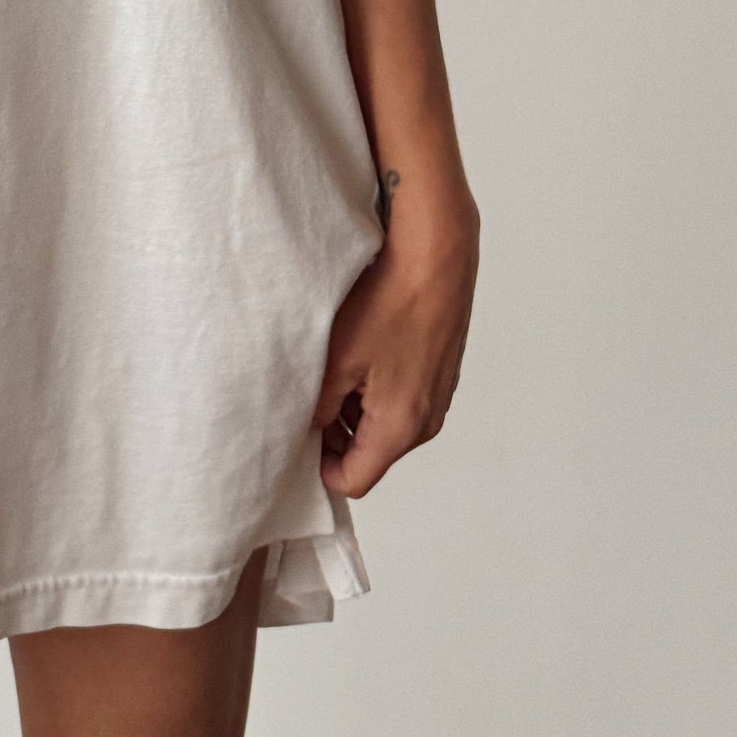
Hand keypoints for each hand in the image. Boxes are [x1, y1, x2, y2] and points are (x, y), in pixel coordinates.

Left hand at [312, 174, 478, 500]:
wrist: (435, 255)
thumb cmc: (389, 302)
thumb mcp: (337, 361)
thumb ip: (318, 409)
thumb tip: (305, 431)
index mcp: (401, 429)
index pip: (353, 481)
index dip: (319, 466)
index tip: (297, 436)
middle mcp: (426, 422)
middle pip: (369, 454)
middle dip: (334, 434)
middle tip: (309, 394)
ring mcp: (437, 398)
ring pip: (382, 425)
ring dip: (353, 408)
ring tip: (334, 365)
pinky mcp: (439, 374)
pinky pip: (400, 399)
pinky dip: (374, 387)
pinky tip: (361, 350)